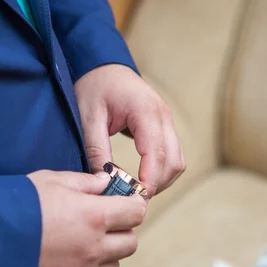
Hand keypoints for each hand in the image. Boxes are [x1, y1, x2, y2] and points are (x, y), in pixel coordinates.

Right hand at [27, 170, 145, 266]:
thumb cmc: (14, 208)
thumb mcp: (49, 181)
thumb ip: (84, 182)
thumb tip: (106, 183)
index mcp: (94, 216)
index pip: (136, 212)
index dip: (131, 205)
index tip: (123, 203)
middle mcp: (95, 248)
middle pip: (130, 242)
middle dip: (120, 230)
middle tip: (100, 223)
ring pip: (114, 266)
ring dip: (105, 255)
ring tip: (80, 244)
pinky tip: (68, 265)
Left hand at [75, 64, 185, 197]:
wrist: (103, 66)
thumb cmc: (94, 86)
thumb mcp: (88, 117)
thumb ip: (97, 149)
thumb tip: (106, 181)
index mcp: (145, 110)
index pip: (156, 153)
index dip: (150, 179)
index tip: (137, 198)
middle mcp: (164, 115)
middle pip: (174, 161)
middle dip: (157, 184)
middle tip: (133, 200)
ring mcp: (168, 120)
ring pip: (178, 161)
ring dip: (162, 180)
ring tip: (137, 192)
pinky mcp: (165, 126)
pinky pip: (173, 155)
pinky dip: (162, 171)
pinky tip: (143, 179)